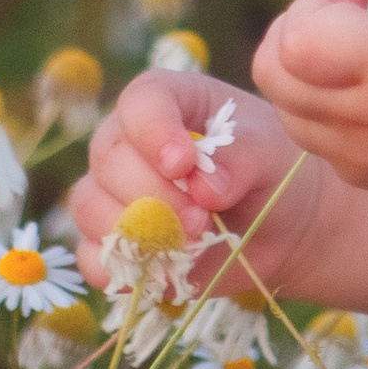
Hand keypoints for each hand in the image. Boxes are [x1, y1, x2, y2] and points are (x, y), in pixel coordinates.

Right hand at [68, 71, 324, 301]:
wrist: (276, 227)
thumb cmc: (272, 170)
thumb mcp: (269, 153)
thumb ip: (240, 159)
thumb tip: (205, 189)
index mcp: (172, 99)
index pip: (141, 101)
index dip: (154, 131)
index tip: (184, 164)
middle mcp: (129, 140)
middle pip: (110, 158)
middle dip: (154, 194)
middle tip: (202, 219)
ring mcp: (112, 192)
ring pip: (91, 207)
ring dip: (140, 233)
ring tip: (195, 242)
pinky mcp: (110, 243)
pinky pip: (92, 258)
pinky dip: (126, 268)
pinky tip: (167, 269)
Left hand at [252, 0, 367, 200]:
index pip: (294, 39)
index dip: (316, 5)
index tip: (363, 2)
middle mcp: (366, 120)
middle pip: (273, 72)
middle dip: (300, 33)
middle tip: (358, 25)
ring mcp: (359, 157)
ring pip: (284, 106)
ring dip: (310, 71)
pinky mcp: (362, 175)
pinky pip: (312, 134)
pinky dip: (328, 105)